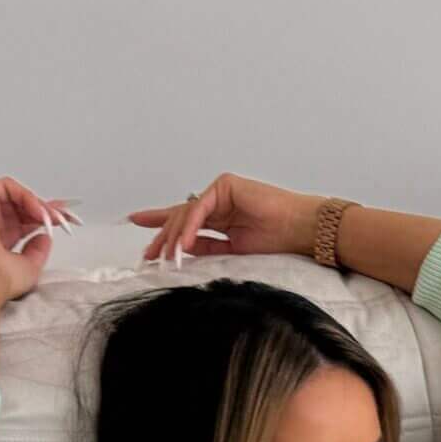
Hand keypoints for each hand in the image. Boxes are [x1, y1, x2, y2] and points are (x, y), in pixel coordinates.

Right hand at [0, 176, 78, 304]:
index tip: (63, 220)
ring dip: (37, 203)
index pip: (21, 222)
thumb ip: (38, 252)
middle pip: (19, 206)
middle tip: (64, 215)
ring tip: (53, 216)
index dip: (42, 218)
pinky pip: (6, 187)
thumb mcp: (29, 268)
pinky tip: (38, 211)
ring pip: (14, 195)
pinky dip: (26, 195)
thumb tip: (44, 237)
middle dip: (44, 208)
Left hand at [127, 173, 318, 267]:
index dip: (161, 225)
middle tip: (149, 255)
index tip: (140, 230)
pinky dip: (190, 227)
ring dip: (174, 237)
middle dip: (163, 237)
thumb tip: (181, 250)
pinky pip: (200, 208)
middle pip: (181, 217)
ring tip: (166, 257)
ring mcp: (221, 191)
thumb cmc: (278, 239)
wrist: (300, 229)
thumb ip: (206, 246)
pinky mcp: (225, 185)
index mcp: (221, 216)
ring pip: (187, 213)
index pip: (185, 220)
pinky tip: (182, 244)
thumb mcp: (233, 250)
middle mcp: (218, 201)